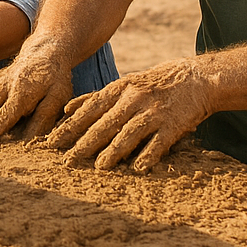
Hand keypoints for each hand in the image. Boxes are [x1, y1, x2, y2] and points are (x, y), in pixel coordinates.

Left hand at [45, 59, 213, 171]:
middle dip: (85, 143)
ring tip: (99, 167)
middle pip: (105, 123)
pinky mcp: (173, 124)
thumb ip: (95, 98)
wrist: (194, 78)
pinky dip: (149, 155)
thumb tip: (65, 110)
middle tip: (68, 161)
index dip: (70, 127)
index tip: (52, 142)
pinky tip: (139, 168)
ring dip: (114, 151)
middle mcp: (134, 99)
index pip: (89, 109)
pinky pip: (159, 142)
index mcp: (119, 89)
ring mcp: (154, 112)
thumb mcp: (123, 84)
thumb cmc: (152, 84)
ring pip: (130, 132)